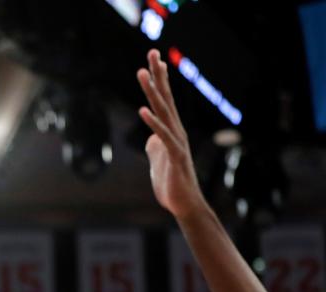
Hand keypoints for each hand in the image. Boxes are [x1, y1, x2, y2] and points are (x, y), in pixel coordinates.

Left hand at [137, 50, 208, 218]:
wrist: (184, 204)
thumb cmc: (172, 181)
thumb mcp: (159, 159)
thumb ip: (155, 145)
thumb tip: (150, 138)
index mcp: (170, 130)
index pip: (164, 100)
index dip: (160, 79)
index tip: (155, 58)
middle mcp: (176, 131)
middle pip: (165, 98)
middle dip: (158, 75)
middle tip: (152, 52)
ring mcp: (176, 142)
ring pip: (163, 112)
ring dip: (152, 92)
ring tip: (141, 73)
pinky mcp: (174, 156)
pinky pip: (162, 136)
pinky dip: (152, 123)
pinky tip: (143, 110)